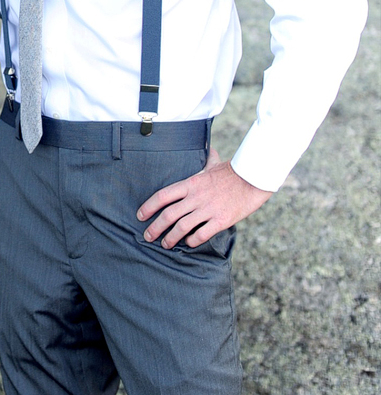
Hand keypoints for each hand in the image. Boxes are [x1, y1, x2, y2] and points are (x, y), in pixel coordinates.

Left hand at [136, 148, 271, 248]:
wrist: (253, 179)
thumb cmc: (232, 172)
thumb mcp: (214, 164)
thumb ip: (207, 161)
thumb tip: (209, 150)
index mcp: (190, 183)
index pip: (162, 196)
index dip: (148, 206)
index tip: (140, 215)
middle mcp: (196, 197)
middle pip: (168, 215)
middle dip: (155, 228)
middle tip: (147, 236)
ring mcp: (208, 209)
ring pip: (182, 227)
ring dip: (171, 238)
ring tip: (165, 244)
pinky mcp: (221, 220)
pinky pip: (202, 234)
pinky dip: (192, 241)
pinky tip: (189, 243)